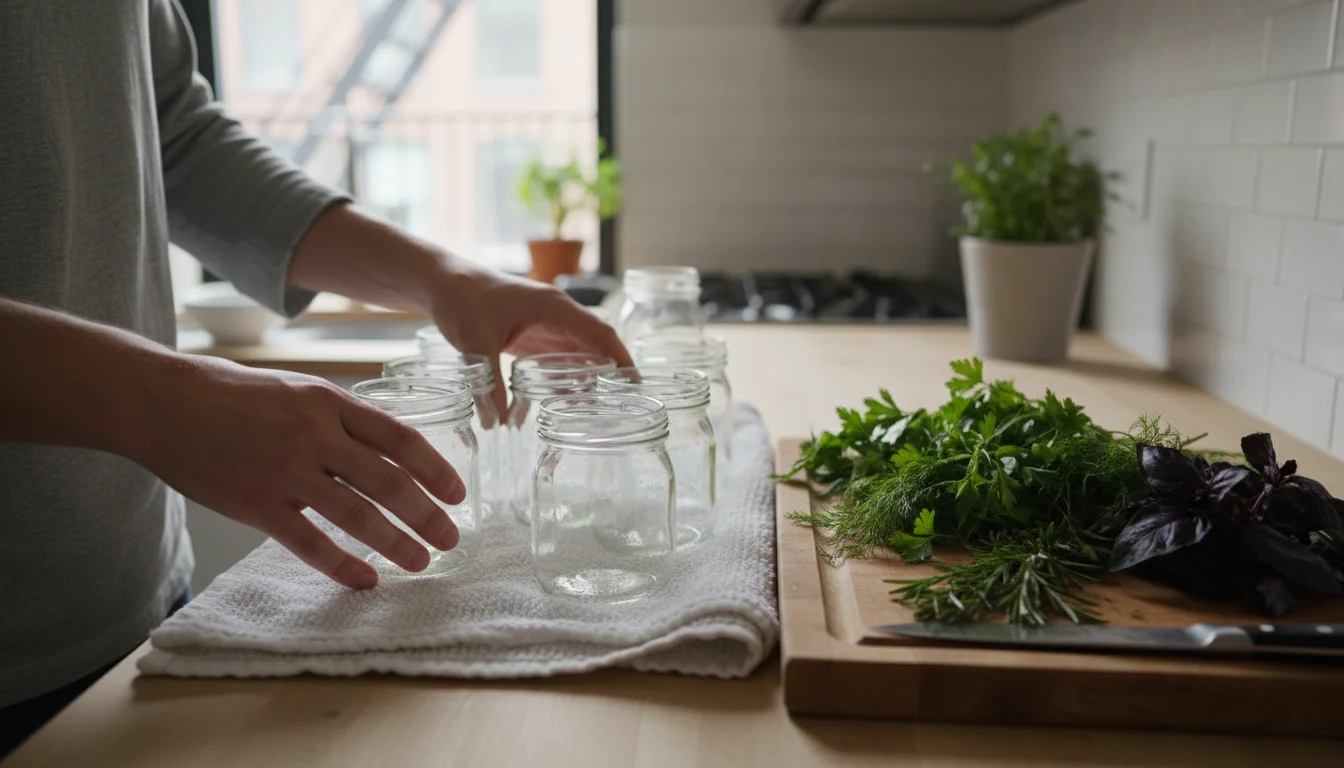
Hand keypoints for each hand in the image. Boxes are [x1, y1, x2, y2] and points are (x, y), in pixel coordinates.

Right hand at [132, 355, 465, 588]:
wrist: (162, 402)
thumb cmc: (234, 395)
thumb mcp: (299, 390)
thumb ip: (342, 419)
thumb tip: (391, 450)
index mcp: (330, 402)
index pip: (399, 439)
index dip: (435, 470)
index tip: (457, 494)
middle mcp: (314, 435)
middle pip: (388, 481)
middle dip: (426, 514)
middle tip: (450, 538)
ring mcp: (284, 471)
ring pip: (356, 515)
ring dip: (395, 543)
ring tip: (420, 562)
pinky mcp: (255, 504)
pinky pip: (309, 543)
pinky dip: (342, 565)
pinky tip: (365, 579)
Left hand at [427, 254, 632, 416]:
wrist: (443, 283)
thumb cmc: (463, 300)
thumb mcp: (475, 343)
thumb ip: (488, 383)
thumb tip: (496, 423)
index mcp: (554, 308)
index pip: (600, 333)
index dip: (620, 358)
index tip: (635, 384)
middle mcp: (557, 316)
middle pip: (595, 346)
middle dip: (611, 374)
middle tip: (622, 407)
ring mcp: (546, 326)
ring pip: (578, 354)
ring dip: (589, 379)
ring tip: (599, 413)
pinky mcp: (532, 336)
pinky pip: (558, 360)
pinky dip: (566, 379)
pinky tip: (567, 403)